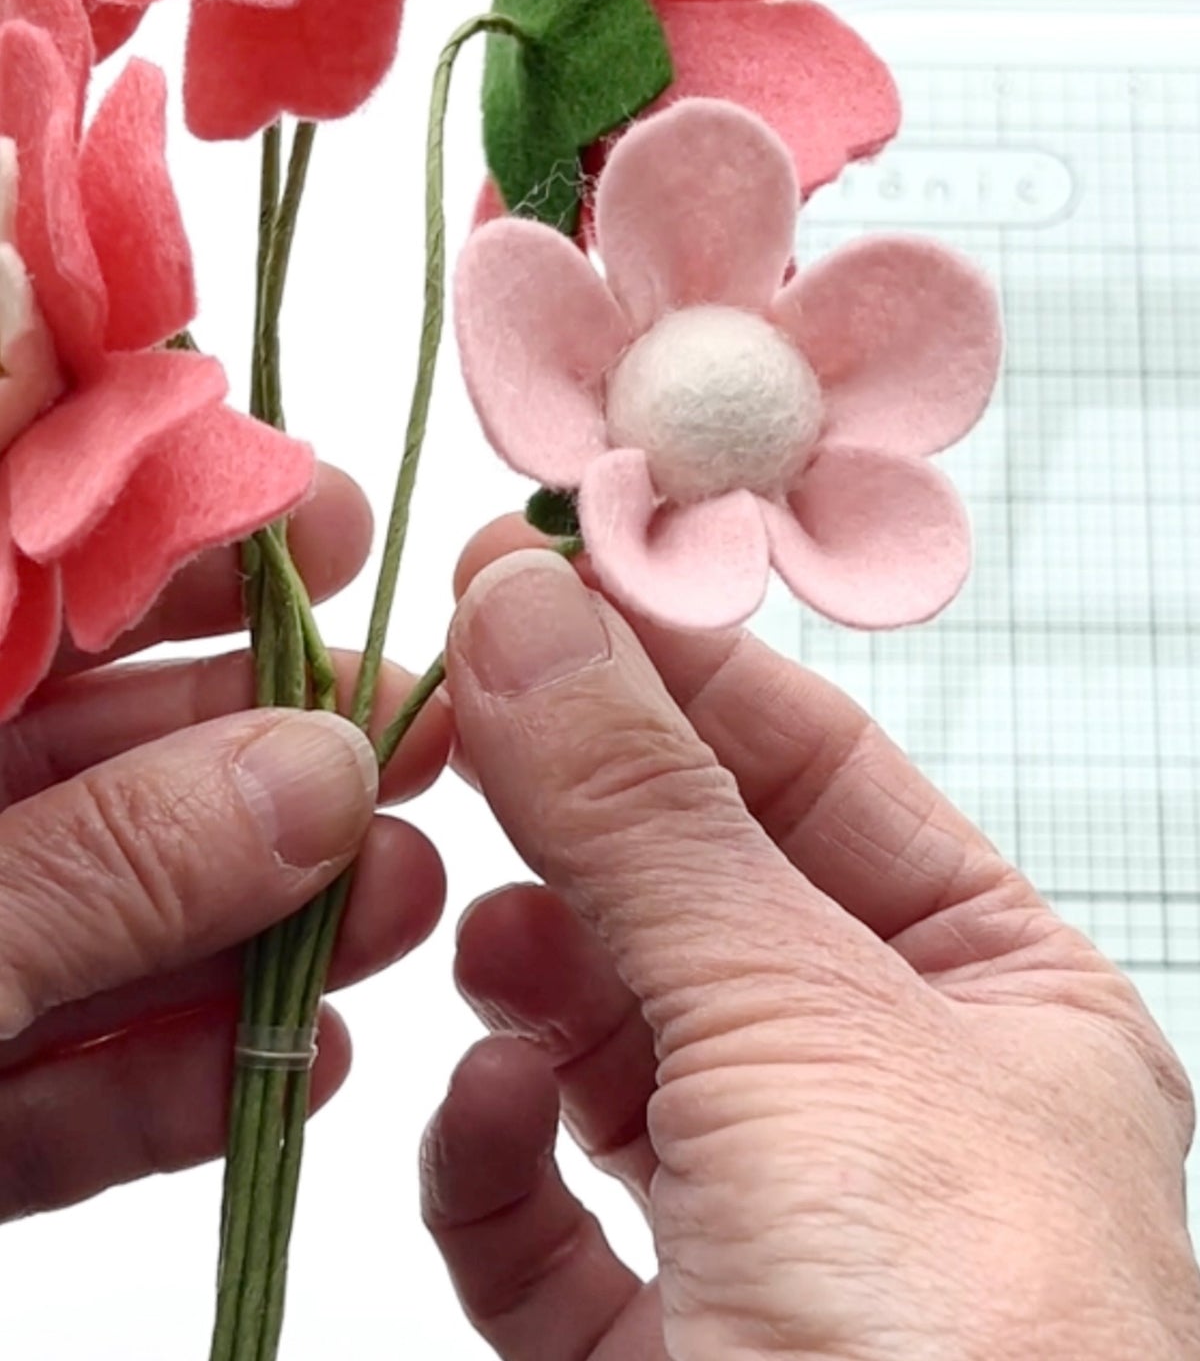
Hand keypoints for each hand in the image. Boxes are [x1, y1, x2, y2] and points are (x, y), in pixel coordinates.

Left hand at [0, 465, 449, 1220]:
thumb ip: (108, 861)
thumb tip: (323, 780)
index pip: (25, 518)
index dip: (166, 495)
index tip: (319, 513)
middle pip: (76, 704)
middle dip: (255, 716)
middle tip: (405, 719)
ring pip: (84, 881)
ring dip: (248, 899)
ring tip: (396, 902)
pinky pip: (42, 1046)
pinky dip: (161, 1059)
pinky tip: (284, 1060)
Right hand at [422, 521, 1199, 1360]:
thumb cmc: (961, 1353)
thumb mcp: (801, 1023)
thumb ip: (645, 809)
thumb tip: (530, 604)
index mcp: (995, 996)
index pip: (807, 767)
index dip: (664, 663)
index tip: (524, 577)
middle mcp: (890, 1101)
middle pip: (691, 896)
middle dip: (570, 820)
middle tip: (441, 727)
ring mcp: (771, 1227)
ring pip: (604, 1045)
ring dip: (527, 983)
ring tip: (472, 932)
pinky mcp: (659, 1354)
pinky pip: (545, 1217)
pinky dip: (495, 1152)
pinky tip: (482, 1109)